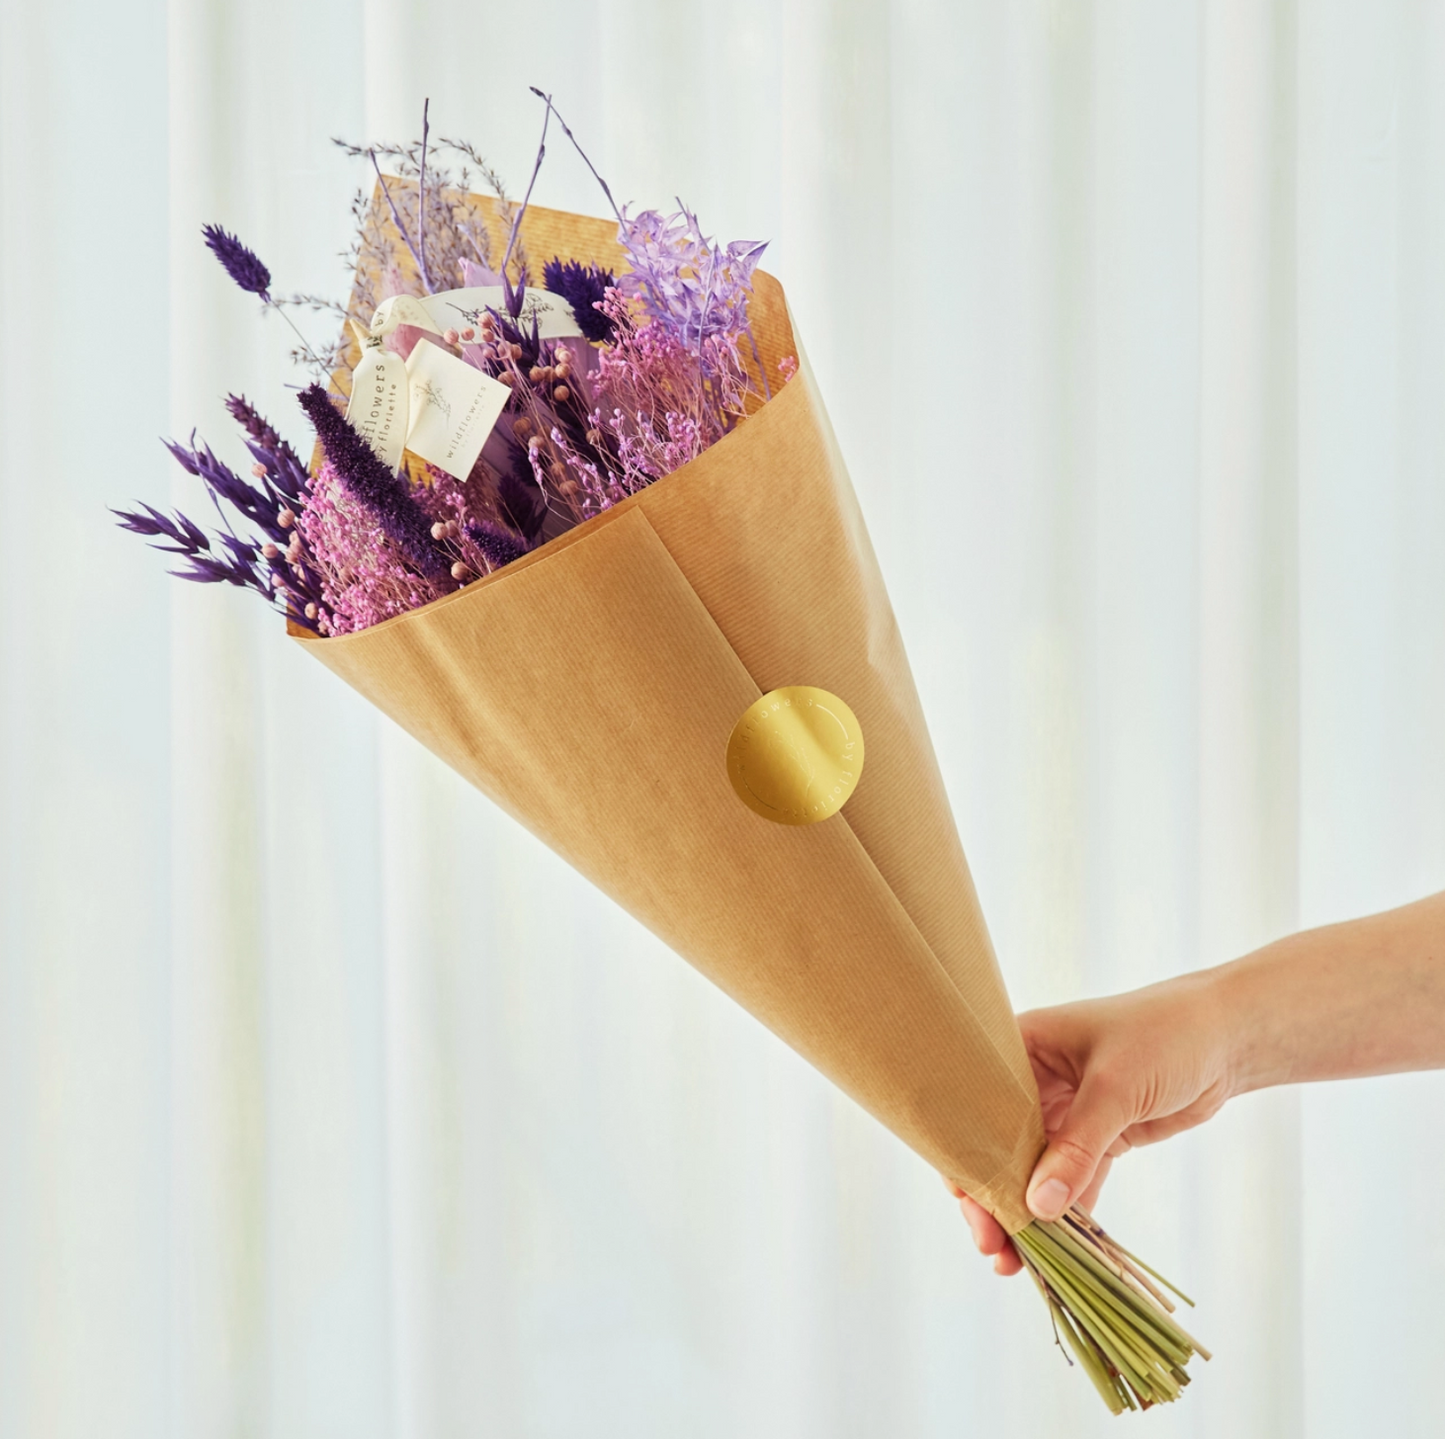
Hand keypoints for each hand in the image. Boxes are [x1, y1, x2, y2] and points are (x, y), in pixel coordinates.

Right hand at [947, 969, 1237, 1274]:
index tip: (965, 1201)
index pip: (977, 1103)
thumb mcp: (1115, 1086)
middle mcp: (1034, 1079)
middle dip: (992, 1195)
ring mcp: (1066, 1110)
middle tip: (991, 1244)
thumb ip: (1077, 1148)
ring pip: (1033, 1168)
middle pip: (999, 1144)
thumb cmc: (1163, 1035)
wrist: (1226, 1037)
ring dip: (1025, 1212)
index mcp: (1022, 1047)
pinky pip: (1072, 1180)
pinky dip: (1065, 1214)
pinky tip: (1054, 1250)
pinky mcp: (1099, 1136)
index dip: (964, 1151)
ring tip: (1013, 1262)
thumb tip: (1038, 1207)